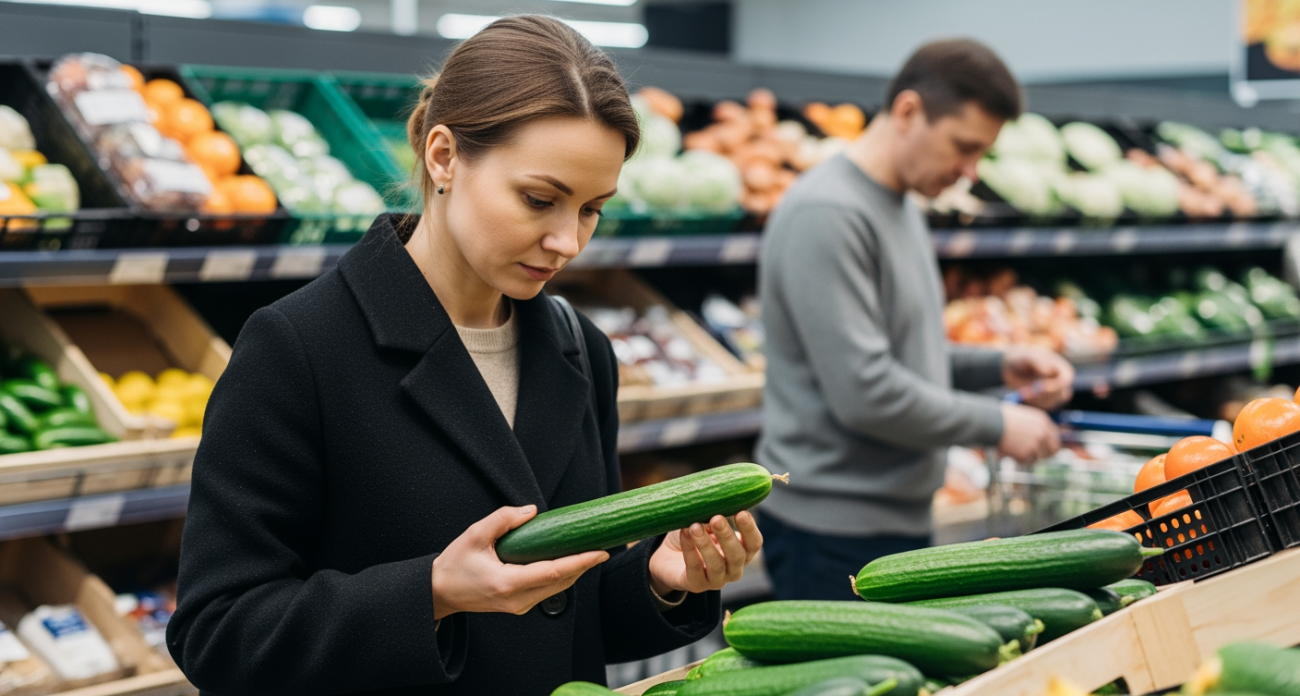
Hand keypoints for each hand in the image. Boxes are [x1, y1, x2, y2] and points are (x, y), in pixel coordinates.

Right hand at [430, 506, 607, 619]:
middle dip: (585, 564)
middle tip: (603, 545)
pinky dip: (562, 575)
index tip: (600, 551)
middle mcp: (517, 599)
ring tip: (591, 550)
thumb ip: (503, 519)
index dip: (579, 562)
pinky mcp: (519, 605)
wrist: (440, 592)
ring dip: (576, 570)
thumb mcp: (475, 535)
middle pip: (561, 583)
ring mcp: (519, 606)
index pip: (553, 573)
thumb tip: (532, 511)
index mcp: (506, 583)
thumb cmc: (454, 564)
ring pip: (557, 589)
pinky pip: (548, 590)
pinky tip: (569, 561)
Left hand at [648, 510, 762, 596]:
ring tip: (695, 526)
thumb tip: (717, 499)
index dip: (750, 529)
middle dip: (727, 536)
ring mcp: (716, 580)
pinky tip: (684, 533)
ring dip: (706, 544)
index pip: (754, 544)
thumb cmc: (694, 534)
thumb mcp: (706, 521)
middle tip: (716, 518)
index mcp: (742, 552)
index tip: (741, 512)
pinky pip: (695, 569)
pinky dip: (689, 550)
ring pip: (717, 565)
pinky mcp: (696, 585)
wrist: (668, 556)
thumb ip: (714, 514)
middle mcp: (733, 569)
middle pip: (737, 556)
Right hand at [999, 402, 1060, 463]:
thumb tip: (1038, 438)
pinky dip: (1018, 459)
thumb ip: (1033, 426)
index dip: (1051, 443)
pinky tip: (1009, 451)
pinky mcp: (1027, 453)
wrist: (990, 423)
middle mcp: (1043, 432)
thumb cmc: (1001, 417)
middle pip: (1053, 449)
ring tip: (1014, 449)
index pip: (1055, 435)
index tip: (1047, 449)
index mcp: (1043, 420)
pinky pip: (1026, 461)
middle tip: (1038, 457)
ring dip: (1028, 457)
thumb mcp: (1022, 417)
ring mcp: (1036, 443)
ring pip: (1038, 457)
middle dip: (1047, 455)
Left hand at [1002, 346, 1074, 410]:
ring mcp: (1054, 392)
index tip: (1041, 387)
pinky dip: (1033, 403)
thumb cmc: (1022, 358)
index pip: (1066, 380)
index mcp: (1061, 368)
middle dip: (1044, 395)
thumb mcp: (1028, 357)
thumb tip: (1049, 371)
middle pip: (1061, 394)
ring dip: (1037, 400)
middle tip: (1028, 393)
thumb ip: (1039, 362)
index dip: (1056, 386)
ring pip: (1053, 403)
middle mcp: (1061, 381)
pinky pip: (1044, 407)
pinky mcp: (1046, 400)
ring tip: (1024, 392)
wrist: (1013, 366)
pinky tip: (1024, 395)